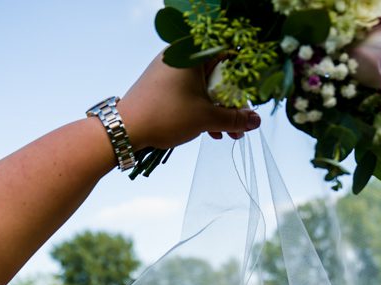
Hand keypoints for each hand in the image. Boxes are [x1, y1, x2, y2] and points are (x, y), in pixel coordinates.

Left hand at [117, 53, 260, 150]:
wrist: (124, 128)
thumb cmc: (165, 116)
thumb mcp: (206, 118)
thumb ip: (234, 118)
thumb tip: (255, 121)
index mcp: (193, 53)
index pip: (229, 58)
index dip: (242, 81)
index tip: (247, 102)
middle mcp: (181, 55)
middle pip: (217, 75)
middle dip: (231, 104)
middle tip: (240, 126)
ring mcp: (170, 69)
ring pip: (203, 86)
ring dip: (217, 110)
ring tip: (226, 134)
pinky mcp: (161, 84)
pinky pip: (189, 91)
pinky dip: (201, 108)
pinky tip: (210, 130)